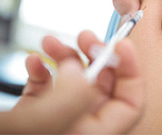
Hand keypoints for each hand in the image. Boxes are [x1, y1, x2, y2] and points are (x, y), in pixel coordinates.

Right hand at [20, 32, 143, 133]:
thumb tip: (82, 71)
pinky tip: (32, 63)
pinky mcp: (30, 119)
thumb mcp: (35, 125)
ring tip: (49, 41)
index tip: (122, 45)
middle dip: (95, 57)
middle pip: (103, 89)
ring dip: (64, 58)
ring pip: (74, 84)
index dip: (131, 73)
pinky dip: (41, 72)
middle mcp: (75, 131)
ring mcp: (53, 125)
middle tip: (85, 36)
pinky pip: (46, 90)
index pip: (130, 106)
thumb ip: (70, 97)